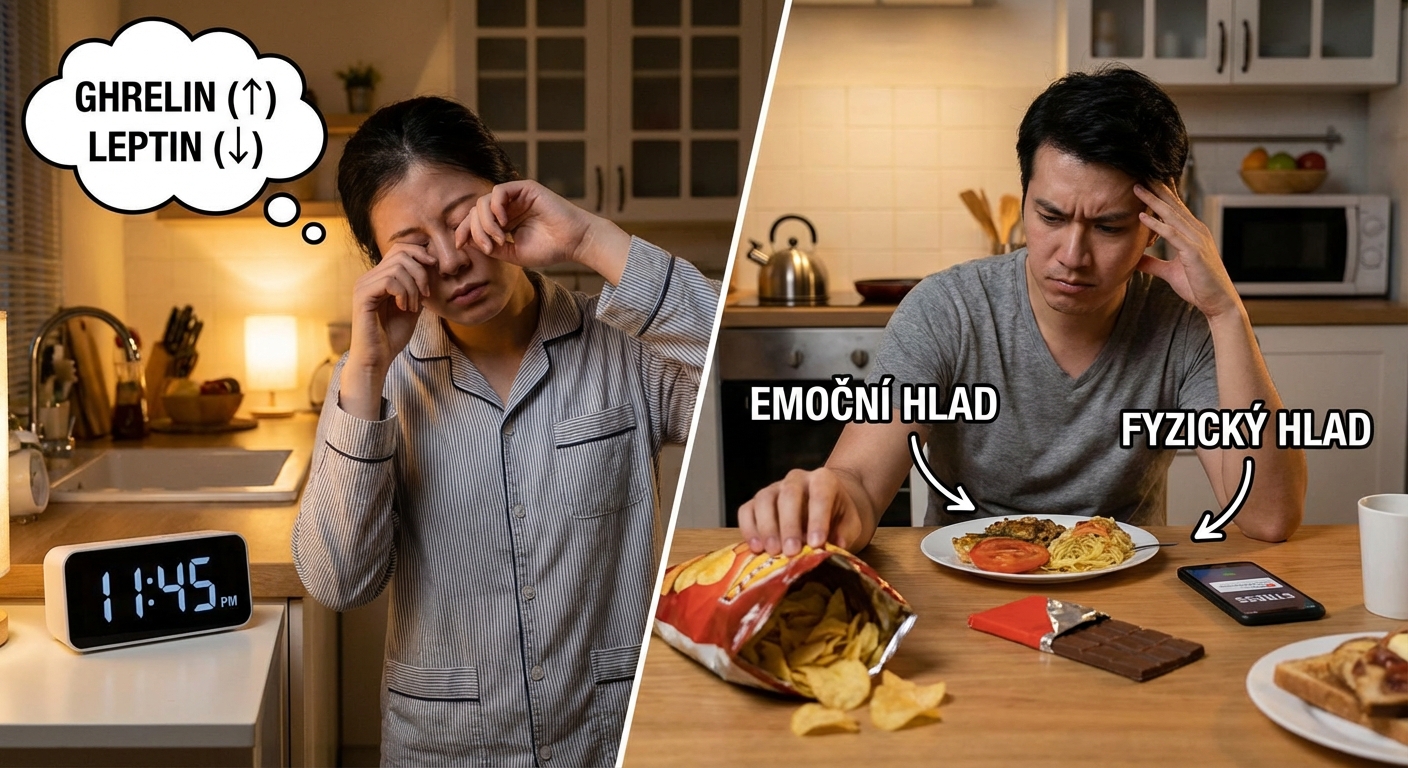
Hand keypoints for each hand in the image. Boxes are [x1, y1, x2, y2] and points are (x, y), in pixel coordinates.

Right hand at [346, 242, 434, 375]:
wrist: (377, 358)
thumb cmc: (392, 336)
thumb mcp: (413, 307)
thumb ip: (418, 288)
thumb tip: (431, 268)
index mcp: (379, 277)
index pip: (400, 249)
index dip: (420, 254)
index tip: (434, 271)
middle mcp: (369, 277)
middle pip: (400, 253)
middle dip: (420, 272)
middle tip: (425, 295)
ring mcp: (364, 285)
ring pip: (397, 267)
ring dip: (413, 288)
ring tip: (413, 307)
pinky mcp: (362, 296)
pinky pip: (389, 281)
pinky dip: (404, 293)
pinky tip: (404, 308)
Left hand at [455, 179, 630, 282]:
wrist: (575, 242)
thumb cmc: (550, 249)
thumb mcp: (513, 253)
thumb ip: (492, 247)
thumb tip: (468, 241)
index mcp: (505, 221)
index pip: (476, 221)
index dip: (465, 231)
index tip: (459, 245)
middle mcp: (508, 207)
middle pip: (476, 211)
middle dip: (475, 229)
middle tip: (489, 246)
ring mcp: (516, 196)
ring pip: (484, 201)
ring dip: (485, 222)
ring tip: (498, 238)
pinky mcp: (525, 188)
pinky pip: (499, 191)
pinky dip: (495, 207)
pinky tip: (503, 222)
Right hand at [737, 468, 868, 555]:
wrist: (826, 508)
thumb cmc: (838, 518)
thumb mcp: (850, 524)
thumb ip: (845, 533)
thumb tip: (836, 546)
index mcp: (823, 480)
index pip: (820, 494)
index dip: (818, 519)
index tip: (816, 544)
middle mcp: (796, 479)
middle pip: (788, 495)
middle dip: (789, 525)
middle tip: (791, 552)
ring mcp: (774, 488)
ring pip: (764, 500)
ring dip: (767, 528)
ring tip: (773, 552)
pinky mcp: (757, 501)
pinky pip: (746, 510)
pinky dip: (749, 529)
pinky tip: (756, 548)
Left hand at [1134, 182, 1241, 319]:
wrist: (1218, 302)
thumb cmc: (1198, 286)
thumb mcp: (1169, 272)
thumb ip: (1153, 263)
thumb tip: (1135, 258)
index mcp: (1193, 233)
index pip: (1176, 208)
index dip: (1162, 193)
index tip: (1149, 179)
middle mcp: (1197, 232)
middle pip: (1174, 205)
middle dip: (1157, 189)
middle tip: (1141, 173)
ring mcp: (1197, 240)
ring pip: (1172, 215)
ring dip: (1153, 201)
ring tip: (1137, 187)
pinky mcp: (1194, 252)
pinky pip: (1172, 235)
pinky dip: (1157, 224)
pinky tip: (1143, 216)